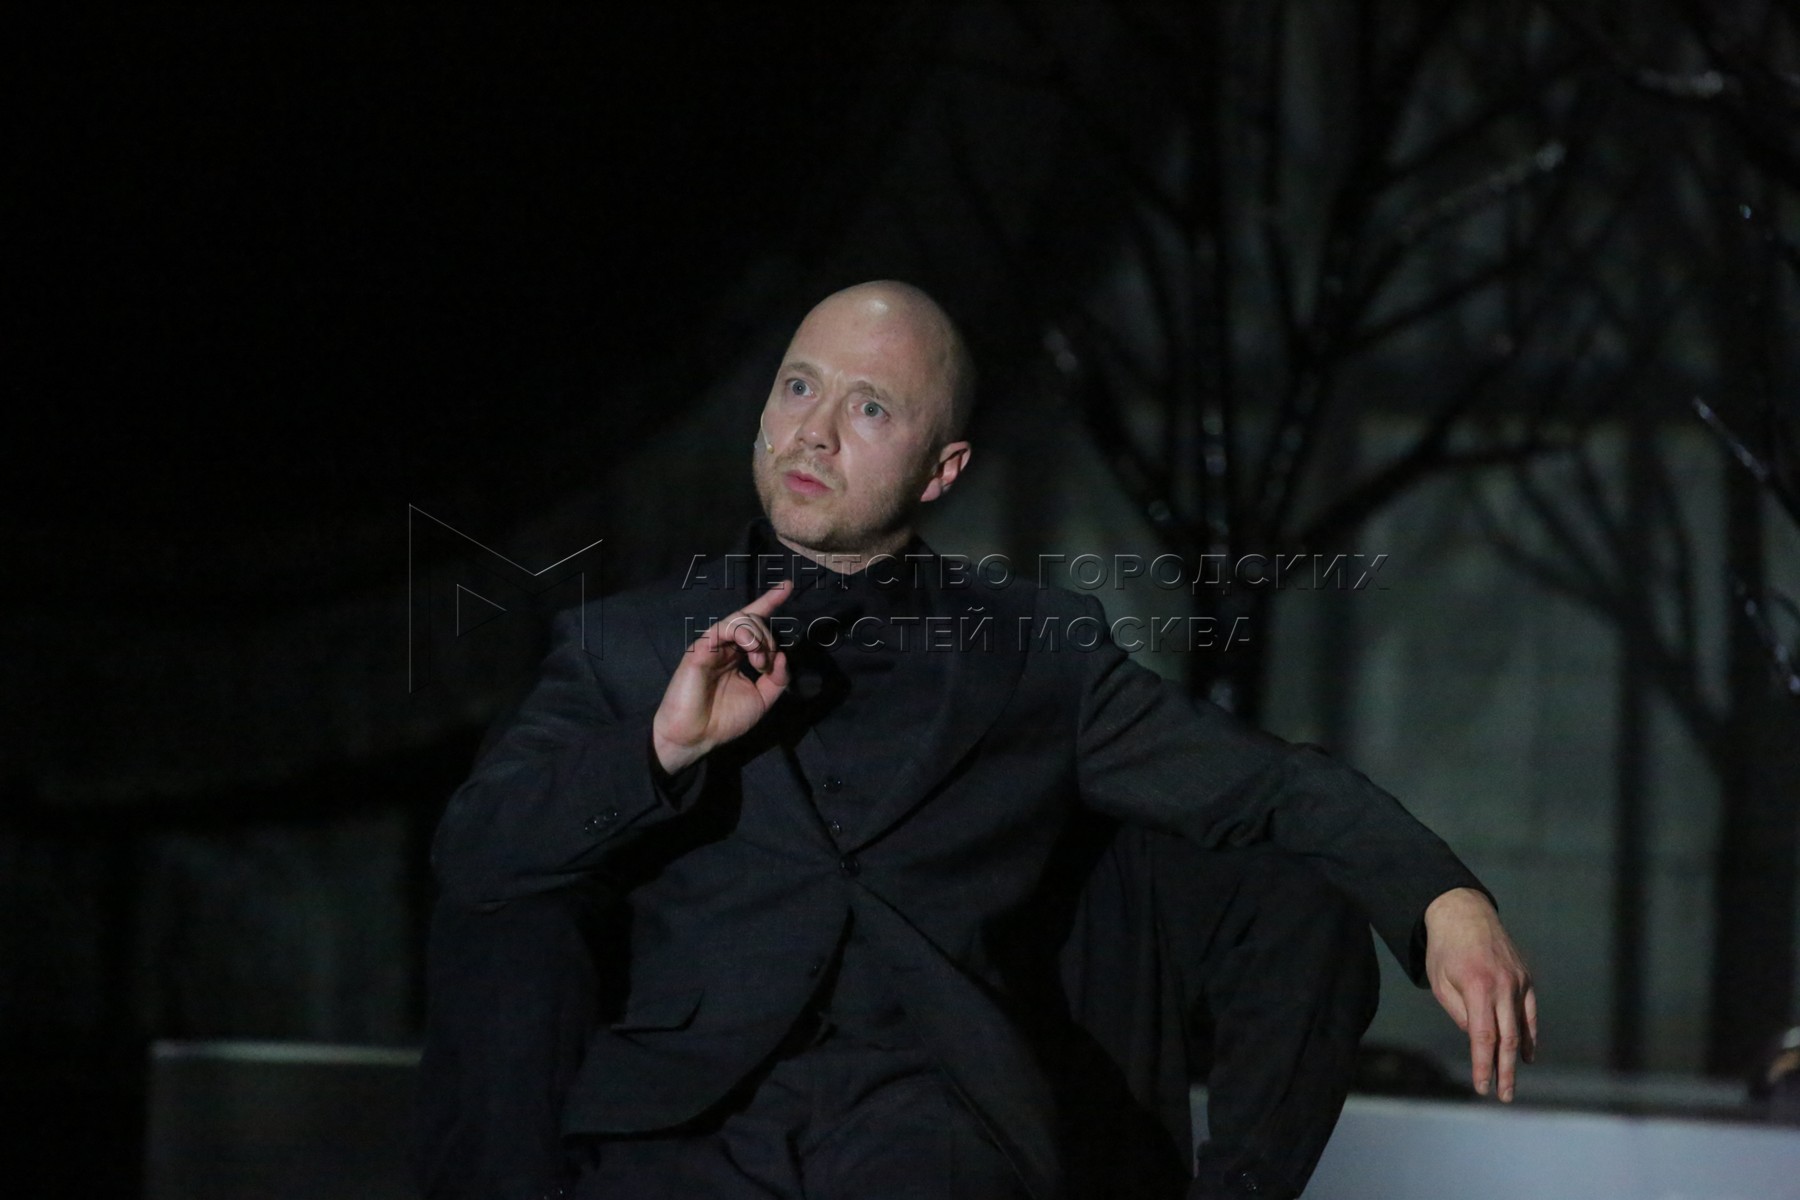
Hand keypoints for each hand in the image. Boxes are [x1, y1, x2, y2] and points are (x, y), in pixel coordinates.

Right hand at [651, 581, 792, 774]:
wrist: (696, 737)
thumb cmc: (723, 720)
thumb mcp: (761, 699)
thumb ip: (777, 678)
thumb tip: (783, 654)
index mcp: (738, 655)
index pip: (755, 624)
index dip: (770, 602)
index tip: (788, 585)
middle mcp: (725, 647)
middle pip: (753, 619)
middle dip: (768, 637)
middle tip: (766, 665)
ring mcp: (712, 645)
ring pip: (741, 619)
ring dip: (759, 637)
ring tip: (759, 661)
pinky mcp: (700, 648)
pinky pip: (724, 627)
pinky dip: (744, 635)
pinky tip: (752, 654)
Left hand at [1423, 887, 1536, 1101]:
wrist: (1463, 912)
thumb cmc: (1445, 949)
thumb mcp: (1441, 982)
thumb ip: (1460, 1013)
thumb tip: (1478, 1039)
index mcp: (1478, 987)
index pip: (1483, 1037)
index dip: (1484, 1065)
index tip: (1482, 1087)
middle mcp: (1502, 986)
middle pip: (1508, 1038)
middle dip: (1505, 1070)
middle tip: (1505, 1096)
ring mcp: (1517, 981)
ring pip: (1522, 1027)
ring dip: (1518, 1057)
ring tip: (1512, 1081)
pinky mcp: (1525, 977)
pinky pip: (1530, 1011)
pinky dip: (1530, 1034)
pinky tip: (1527, 1053)